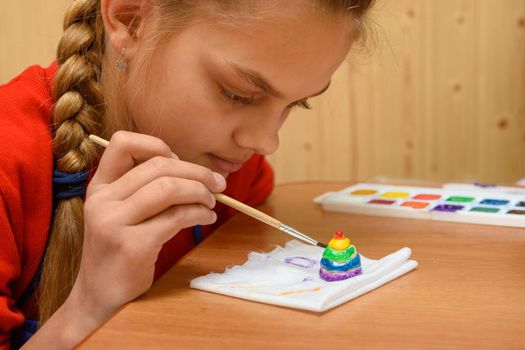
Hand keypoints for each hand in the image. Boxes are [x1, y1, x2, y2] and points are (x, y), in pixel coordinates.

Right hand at [67, 130, 225, 322]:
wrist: (99, 296)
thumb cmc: (120, 250)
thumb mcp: (122, 213)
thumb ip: (145, 189)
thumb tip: (193, 171)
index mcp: (100, 186)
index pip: (122, 143)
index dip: (157, 145)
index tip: (179, 163)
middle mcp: (102, 200)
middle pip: (158, 166)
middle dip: (196, 171)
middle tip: (217, 184)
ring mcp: (113, 222)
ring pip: (168, 188)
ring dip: (200, 192)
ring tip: (211, 202)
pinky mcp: (132, 245)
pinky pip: (176, 217)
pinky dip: (199, 213)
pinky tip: (206, 218)